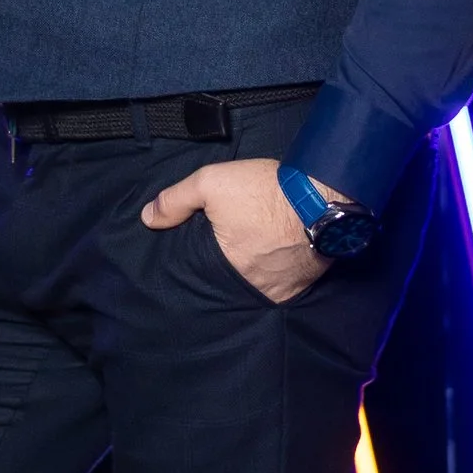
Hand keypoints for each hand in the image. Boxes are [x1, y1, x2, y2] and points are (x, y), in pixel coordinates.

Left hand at [141, 155, 325, 302]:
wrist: (324, 196)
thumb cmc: (266, 190)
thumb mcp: (212, 183)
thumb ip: (176, 201)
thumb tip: (148, 218)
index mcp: (224, 267)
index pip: (199, 272)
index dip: (199, 257)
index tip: (203, 243)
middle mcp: (251, 287)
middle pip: (228, 279)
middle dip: (226, 264)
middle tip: (231, 244)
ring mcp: (278, 290)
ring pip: (254, 284)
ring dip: (251, 269)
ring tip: (252, 248)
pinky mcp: (301, 286)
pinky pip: (279, 284)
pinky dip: (274, 272)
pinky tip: (273, 254)